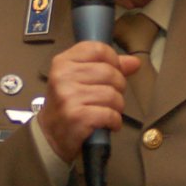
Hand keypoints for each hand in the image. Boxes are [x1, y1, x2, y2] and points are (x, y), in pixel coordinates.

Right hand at [34, 41, 140, 163]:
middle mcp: (63, 77)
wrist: (50, 136)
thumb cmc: (68, 105)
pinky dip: (115, 121)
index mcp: (63, 62)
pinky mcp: (76, 117)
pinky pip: (110, 114)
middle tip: (110, 98)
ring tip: (107, 112)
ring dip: (117, 107)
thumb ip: (109, 67)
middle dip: (118, 87)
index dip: (113, 61)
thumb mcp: (81, 80)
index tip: (112, 73)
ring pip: (112, 94)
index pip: (99, 49)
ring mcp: (68, 97)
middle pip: (110, 72)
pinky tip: (108, 124)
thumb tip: (135, 62)